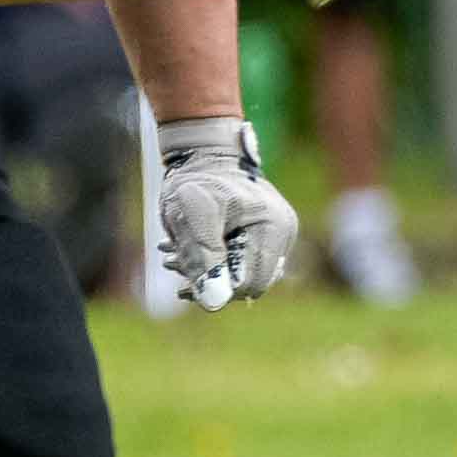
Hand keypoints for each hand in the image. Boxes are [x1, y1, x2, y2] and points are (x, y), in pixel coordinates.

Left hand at [151, 113, 297, 310]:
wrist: (202, 154)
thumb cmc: (197, 180)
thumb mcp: (192, 217)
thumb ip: (204, 257)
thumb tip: (215, 302)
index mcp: (274, 227)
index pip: (250, 283)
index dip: (215, 285)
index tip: (182, 271)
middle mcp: (284, 232)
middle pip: (247, 282)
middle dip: (208, 277)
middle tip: (172, 260)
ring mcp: (277, 234)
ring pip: (241, 275)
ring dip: (206, 271)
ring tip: (174, 253)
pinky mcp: (265, 236)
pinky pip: (241, 264)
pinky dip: (213, 262)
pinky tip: (189, 250)